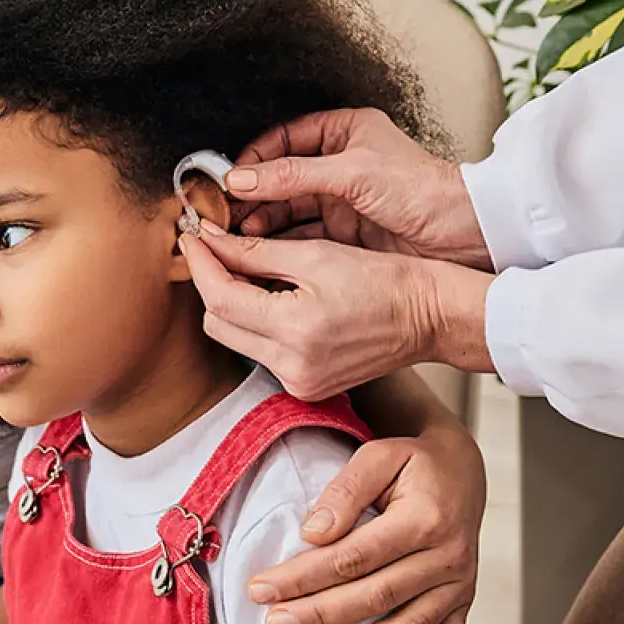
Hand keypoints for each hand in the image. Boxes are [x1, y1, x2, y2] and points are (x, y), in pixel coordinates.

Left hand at [178, 224, 494, 399]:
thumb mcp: (317, 255)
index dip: (201, 263)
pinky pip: (259, 352)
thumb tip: (209, 240)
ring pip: (234, 339)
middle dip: (212, 283)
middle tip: (216, 249)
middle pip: (218, 323)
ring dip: (231, 303)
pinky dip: (255, 324)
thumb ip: (255, 252)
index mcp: (296, 331)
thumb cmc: (385, 281)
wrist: (430, 317)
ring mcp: (298, 382)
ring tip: (245, 269)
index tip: (192, 237)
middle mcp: (292, 367)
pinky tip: (269, 297)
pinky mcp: (305, 387)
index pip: (220, 298)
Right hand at [224, 108, 491, 271]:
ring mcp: (342, 199)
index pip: (283, 139)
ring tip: (241, 232)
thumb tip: (240, 178)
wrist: (466, 233)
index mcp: (344, 132)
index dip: (254, 158)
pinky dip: (281, 241)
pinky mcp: (346, 232)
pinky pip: (303, 233)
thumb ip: (292, 175)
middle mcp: (339, 164)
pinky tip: (262, 249)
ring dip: (262, 219)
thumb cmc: (423, 189)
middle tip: (226, 212)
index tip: (231, 179)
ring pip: (288, 208)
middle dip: (252, 194)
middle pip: (280, 176)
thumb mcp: (352, 174)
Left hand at [249, 425, 485, 623]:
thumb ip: (345, 492)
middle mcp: (446, 556)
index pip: (353, 556)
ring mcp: (459, 583)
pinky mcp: (464, 600)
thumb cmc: (410, 462)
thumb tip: (313, 533)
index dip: (304, 576)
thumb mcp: (377, 457)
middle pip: (374, 595)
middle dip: (320, 615)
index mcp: (424, 518)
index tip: (260, 588)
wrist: (463, 471)